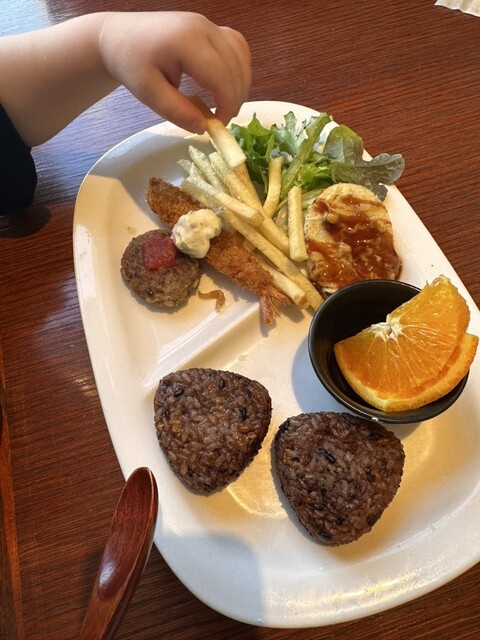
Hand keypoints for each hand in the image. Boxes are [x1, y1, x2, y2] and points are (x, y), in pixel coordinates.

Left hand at [99, 12, 251, 133]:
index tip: (219, 125)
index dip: (227, 103)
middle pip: (235, 66)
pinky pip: (236, 47)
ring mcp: (208, 24)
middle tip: (221, 120)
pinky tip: (227, 85)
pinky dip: (238, 69)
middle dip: (235, 97)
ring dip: (240, 84)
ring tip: (225, 105)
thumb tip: (203, 128)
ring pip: (241, 56)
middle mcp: (203, 27)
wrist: (119, 37)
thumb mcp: (148, 93)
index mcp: (186, 41)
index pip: (220, 75)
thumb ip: (177, 111)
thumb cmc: (131, 63)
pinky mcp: (210, 27)